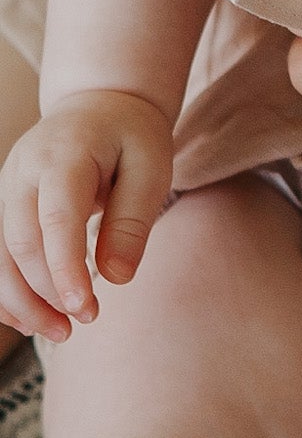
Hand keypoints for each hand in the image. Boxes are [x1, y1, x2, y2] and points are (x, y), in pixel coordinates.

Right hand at [0, 90, 174, 339]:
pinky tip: (34, 319)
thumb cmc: (131, 136)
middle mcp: (22, 171)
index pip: (56, 218)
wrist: (98, 104)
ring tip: (61, 333)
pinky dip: (9, 291)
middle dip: (46, 292)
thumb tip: (117, 278)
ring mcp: (6, 189)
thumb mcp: (151, 166)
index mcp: (63, 154)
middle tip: (86, 321)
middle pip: (20, 242)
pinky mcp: (4, 207)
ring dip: (23, 300)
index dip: (65, 268)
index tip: (85, 309)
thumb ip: (134, 220)